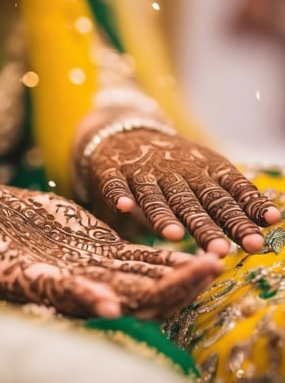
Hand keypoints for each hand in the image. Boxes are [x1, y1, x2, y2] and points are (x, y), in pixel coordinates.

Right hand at [0, 184, 222, 319]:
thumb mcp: (7, 265)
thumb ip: (54, 287)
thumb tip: (108, 308)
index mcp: (66, 295)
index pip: (119, 303)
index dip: (153, 295)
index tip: (190, 279)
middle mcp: (85, 284)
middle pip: (141, 291)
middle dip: (178, 283)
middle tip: (214, 267)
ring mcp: (92, 262)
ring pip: (144, 271)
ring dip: (178, 268)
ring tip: (214, 256)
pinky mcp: (94, 240)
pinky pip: (134, 249)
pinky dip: (160, 249)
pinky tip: (186, 244)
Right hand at [89, 129, 280, 255]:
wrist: (128, 132)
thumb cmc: (173, 161)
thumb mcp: (206, 171)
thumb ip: (232, 195)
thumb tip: (271, 217)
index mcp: (203, 170)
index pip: (228, 192)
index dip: (246, 209)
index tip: (267, 224)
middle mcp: (175, 170)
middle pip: (193, 201)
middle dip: (208, 225)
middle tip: (222, 250)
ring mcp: (142, 171)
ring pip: (154, 196)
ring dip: (163, 215)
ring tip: (174, 235)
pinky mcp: (113, 171)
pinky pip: (116, 184)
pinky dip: (120, 194)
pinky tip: (125, 207)